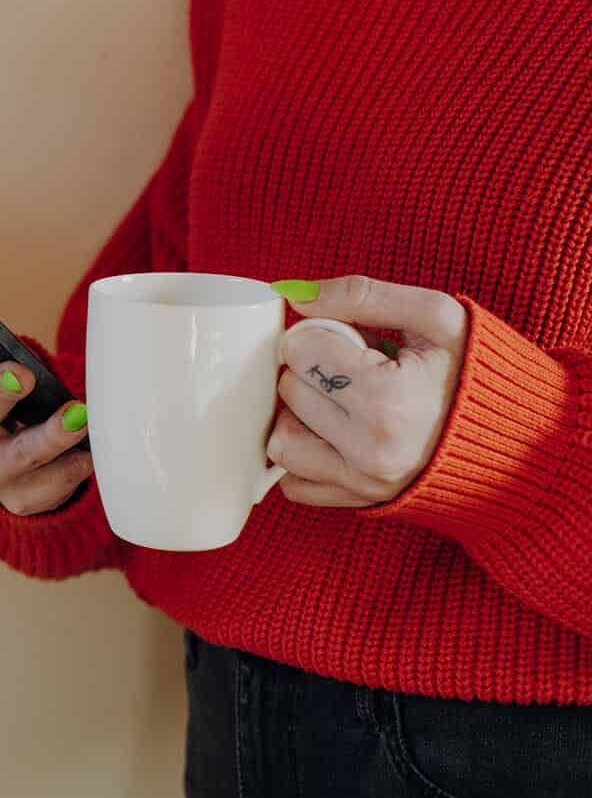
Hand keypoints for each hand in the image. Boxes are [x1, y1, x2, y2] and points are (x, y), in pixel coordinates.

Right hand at [0, 295, 90, 514]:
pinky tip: (90, 454)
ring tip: (78, 415)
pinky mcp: (21, 498)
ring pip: (18, 456)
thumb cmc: (8, 406)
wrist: (25, 471)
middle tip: (21, 374)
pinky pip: (49, 486)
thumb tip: (14, 325)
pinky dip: (72, 467)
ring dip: (50, 435)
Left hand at [269, 275, 468, 507]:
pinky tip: (334, 436)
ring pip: (281, 441)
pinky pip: (295, 483)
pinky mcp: (357, 503)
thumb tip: (295, 295)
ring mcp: (362, 483)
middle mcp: (371, 450)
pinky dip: (306, 458)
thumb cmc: (473, 371)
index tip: (347, 341)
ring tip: (339, 403)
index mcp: (388, 399)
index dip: (318, 336)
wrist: (516, 437)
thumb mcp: (435, 316)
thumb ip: (362, 295)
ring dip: (299, 417)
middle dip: (311, 372)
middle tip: (350, 370)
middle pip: (288, 392)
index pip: (299, 350)